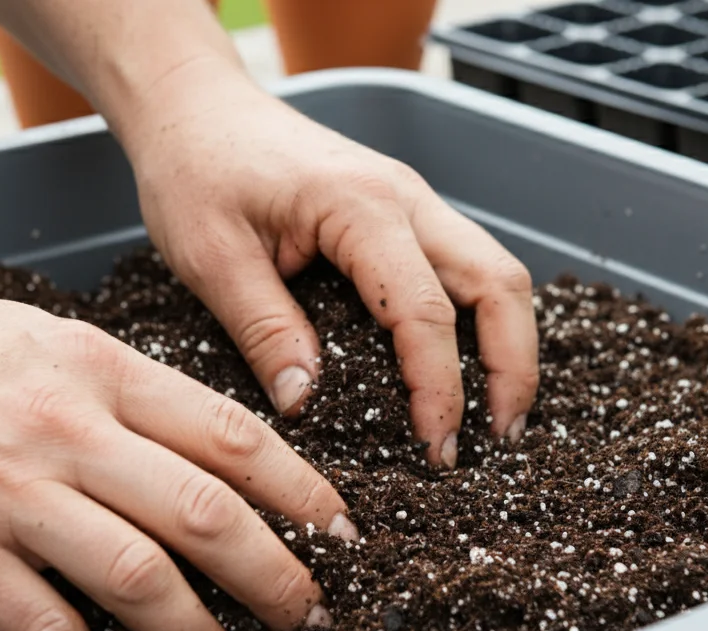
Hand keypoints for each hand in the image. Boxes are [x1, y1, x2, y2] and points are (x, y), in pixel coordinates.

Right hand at [0, 275, 356, 630]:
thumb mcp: (53, 339)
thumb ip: (134, 390)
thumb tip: (216, 447)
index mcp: (103, 373)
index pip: (232, 436)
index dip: (300, 492)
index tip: (337, 529)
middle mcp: (70, 432)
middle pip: (205, 514)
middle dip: (274, 574)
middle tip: (306, 610)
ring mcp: (13, 494)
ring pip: (138, 576)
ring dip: (193, 629)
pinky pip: (42, 626)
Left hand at [116, 60, 539, 466]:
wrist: (195, 105)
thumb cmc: (197, 169)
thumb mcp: (210, 257)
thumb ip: (263, 330)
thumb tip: (307, 405)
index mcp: (360, 207)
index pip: (426, 311)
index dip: (439, 387)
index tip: (435, 447)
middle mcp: (406, 198)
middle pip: (499, 282)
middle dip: (511, 367)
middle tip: (498, 439)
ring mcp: (413, 202)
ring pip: (495, 272)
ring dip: (508, 344)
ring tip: (495, 416)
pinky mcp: (404, 213)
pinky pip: (466, 266)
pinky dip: (481, 320)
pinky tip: (464, 367)